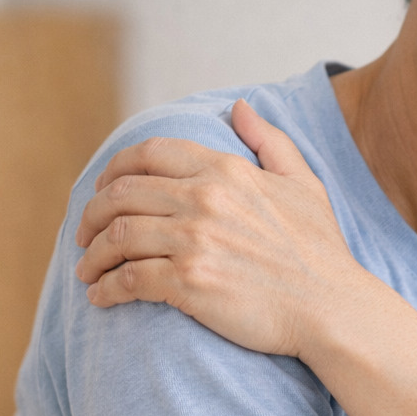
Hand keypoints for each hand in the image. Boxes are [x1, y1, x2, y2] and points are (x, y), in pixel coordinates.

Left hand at [74, 99, 368, 358]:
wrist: (332, 308)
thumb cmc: (321, 251)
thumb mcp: (302, 183)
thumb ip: (269, 140)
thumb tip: (239, 107)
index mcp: (225, 171)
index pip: (149, 154)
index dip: (114, 169)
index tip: (102, 190)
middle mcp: (204, 199)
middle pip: (122, 194)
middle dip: (92, 214)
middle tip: (84, 234)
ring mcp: (194, 241)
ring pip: (118, 237)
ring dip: (92, 255)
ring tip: (86, 270)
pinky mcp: (188, 283)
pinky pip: (128, 279)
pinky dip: (106, 288)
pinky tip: (101, 297)